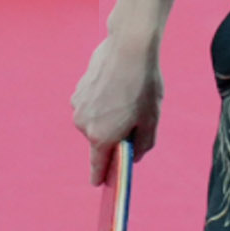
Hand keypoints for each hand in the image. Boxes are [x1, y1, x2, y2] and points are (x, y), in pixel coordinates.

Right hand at [72, 35, 162, 185]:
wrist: (129, 47)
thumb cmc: (143, 85)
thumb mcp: (151, 119)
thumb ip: (143, 144)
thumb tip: (134, 155)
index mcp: (101, 137)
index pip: (98, 166)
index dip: (101, 175)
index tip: (99, 183)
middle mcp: (84, 124)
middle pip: (99, 139)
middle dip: (114, 134)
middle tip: (134, 117)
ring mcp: (78, 105)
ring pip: (95, 119)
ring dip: (108, 114)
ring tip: (126, 95)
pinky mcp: (78, 88)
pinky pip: (91, 102)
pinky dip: (102, 99)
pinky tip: (117, 84)